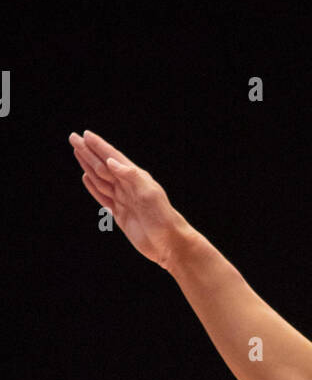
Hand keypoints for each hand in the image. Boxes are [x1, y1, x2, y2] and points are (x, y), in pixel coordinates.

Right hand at [69, 130, 186, 267]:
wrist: (170, 244)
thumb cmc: (164, 218)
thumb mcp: (149, 194)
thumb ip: (131, 176)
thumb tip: (111, 162)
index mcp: (136, 178)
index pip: (113, 158)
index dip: (99, 146)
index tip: (85, 135)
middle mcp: (128, 187)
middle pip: (102, 165)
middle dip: (88, 152)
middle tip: (73, 137)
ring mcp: (124, 200)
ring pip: (100, 179)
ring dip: (88, 165)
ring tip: (78, 152)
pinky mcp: (121, 215)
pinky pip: (103, 197)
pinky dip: (93, 187)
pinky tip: (86, 178)